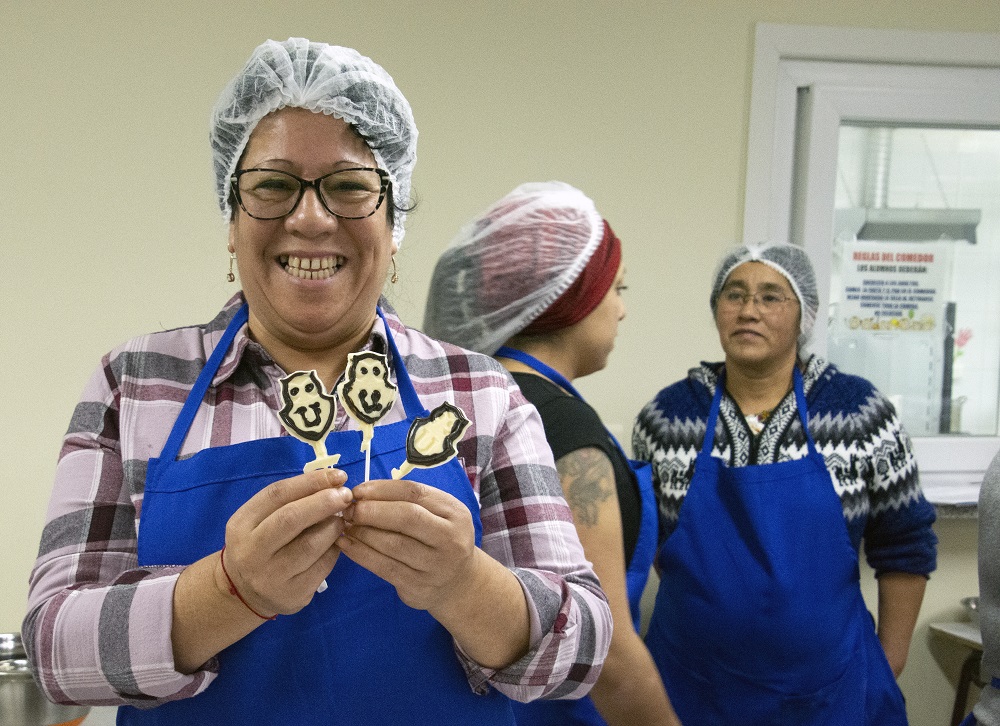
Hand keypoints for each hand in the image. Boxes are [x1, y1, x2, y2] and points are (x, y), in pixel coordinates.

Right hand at [220, 468, 352, 616]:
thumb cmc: (261, 544)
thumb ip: (289, 501)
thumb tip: (332, 483)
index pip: (277, 494)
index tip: (338, 476)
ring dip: (333, 527)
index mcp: (241, 524)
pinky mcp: (292, 595)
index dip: (311, 482)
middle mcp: (251, 551)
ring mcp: (270, 576)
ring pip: (310, 545)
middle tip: (346, 495)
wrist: (245, 593)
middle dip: (324, 502)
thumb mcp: (260, 520)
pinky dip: (334, 549)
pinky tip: (336, 543)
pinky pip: (322, 566)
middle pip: (291, 518)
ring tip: (342, 519)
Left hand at [338, 479, 475, 611]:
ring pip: (393, 544)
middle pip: (407, 517)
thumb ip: (410, 501)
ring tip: (346, 525)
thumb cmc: (440, 539)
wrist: (458, 583)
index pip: (415, 493)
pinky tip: (347, 544)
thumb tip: (364, 494)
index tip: (358, 490)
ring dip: (363, 532)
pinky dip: (361, 554)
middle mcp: (450, 539)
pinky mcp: (418, 587)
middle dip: (372, 510)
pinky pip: (384, 567)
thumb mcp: (439, 514)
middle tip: (349, 509)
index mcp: (455, 513)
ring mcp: (435, 565)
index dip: (382, 489)